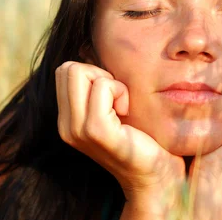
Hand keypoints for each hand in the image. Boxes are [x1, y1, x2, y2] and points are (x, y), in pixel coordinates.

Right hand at [55, 61, 185, 215]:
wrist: (157, 173)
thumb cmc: (141, 136)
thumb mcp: (111, 108)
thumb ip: (97, 86)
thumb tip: (91, 49)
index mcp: (66, 120)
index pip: (64, 71)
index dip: (91, 73)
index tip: (111, 96)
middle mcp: (66, 127)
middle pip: (68, 68)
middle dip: (97, 74)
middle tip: (117, 98)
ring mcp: (78, 130)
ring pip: (80, 72)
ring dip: (109, 82)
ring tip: (122, 106)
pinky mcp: (96, 131)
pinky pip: (103, 87)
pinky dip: (120, 91)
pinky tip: (128, 112)